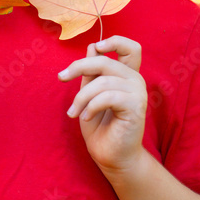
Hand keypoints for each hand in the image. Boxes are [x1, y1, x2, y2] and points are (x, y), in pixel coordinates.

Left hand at [57, 35, 147, 174]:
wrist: (111, 157)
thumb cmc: (101, 128)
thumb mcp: (90, 95)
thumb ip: (92, 73)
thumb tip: (91, 46)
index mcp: (127, 75)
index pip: (131, 47)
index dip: (113, 41)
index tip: (94, 49)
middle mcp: (136, 80)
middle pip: (105, 60)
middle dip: (78, 67)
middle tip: (61, 77)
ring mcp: (138, 93)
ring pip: (102, 81)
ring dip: (81, 96)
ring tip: (73, 112)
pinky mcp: (136, 107)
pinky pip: (107, 96)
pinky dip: (90, 106)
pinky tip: (85, 117)